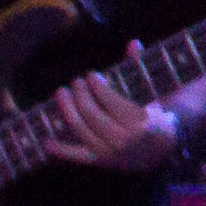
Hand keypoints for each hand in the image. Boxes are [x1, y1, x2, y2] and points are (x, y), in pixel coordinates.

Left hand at [43, 67, 184, 172]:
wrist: (159, 150)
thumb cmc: (153, 116)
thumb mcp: (151, 94)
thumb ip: (140, 69)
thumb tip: (132, 44)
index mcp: (139, 122)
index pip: (110, 100)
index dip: (97, 85)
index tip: (91, 75)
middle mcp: (123, 139)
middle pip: (90, 112)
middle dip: (79, 94)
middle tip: (75, 82)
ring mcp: (109, 152)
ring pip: (79, 128)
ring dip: (66, 108)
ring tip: (61, 93)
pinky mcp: (98, 161)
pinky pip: (76, 156)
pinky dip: (60, 150)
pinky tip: (46, 141)